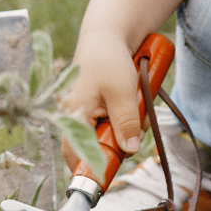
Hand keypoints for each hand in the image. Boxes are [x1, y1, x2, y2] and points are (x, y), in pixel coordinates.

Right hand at [62, 33, 143, 166]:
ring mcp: (88, 115)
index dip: (93, 168)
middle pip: (99, 148)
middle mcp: (76, 118)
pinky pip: (116, 124)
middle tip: (137, 123)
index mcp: (73, 115)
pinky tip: (136, 100)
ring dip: (130, 126)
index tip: (111, 174)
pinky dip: (129, 117)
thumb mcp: (122, 92)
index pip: (76, 155)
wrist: (108, 35)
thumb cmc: (108, 59)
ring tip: (138, 101)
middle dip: (122, 140)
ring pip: (111, 136)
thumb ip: (126, 122)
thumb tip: (130, 150)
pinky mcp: (100, 110)